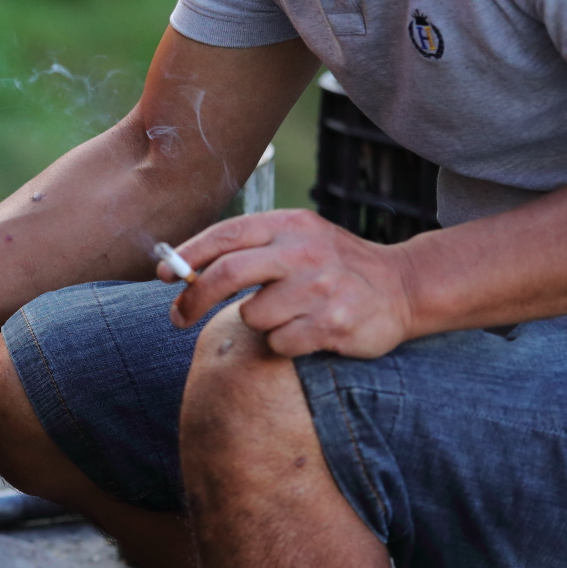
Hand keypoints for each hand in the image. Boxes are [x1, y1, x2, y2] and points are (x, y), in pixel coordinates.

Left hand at [161, 209, 416, 358]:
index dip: (187, 256)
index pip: (225, 235)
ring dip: (258, 322)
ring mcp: (321, 287)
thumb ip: (248, 248)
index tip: (162, 276)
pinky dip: (284, 343)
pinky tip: (310, 330)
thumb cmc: (333, 265)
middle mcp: (305, 251)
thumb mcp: (296, 240)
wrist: (404, 287)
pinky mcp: (334, 323)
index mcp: (290, 224)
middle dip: (193, 299)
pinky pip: (279, 342)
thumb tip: (181, 270)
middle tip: (177, 317)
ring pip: (253, 315)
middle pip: (227, 274)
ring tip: (289, 315)